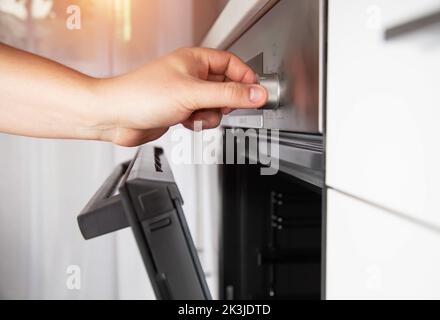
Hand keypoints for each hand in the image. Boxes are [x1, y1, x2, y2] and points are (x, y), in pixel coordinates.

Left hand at [95, 47, 267, 146]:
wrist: (116, 117)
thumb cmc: (142, 96)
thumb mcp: (194, 94)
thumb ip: (229, 94)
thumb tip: (257, 93)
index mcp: (195, 59)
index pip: (232, 63)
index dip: (246, 79)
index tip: (255, 94)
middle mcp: (192, 74)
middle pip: (226, 87)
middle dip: (224, 102)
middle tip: (217, 107)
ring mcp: (186, 93)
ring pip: (216, 106)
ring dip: (209, 115)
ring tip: (194, 116)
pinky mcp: (180, 110)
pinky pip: (202, 117)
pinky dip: (198, 122)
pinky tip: (184, 122)